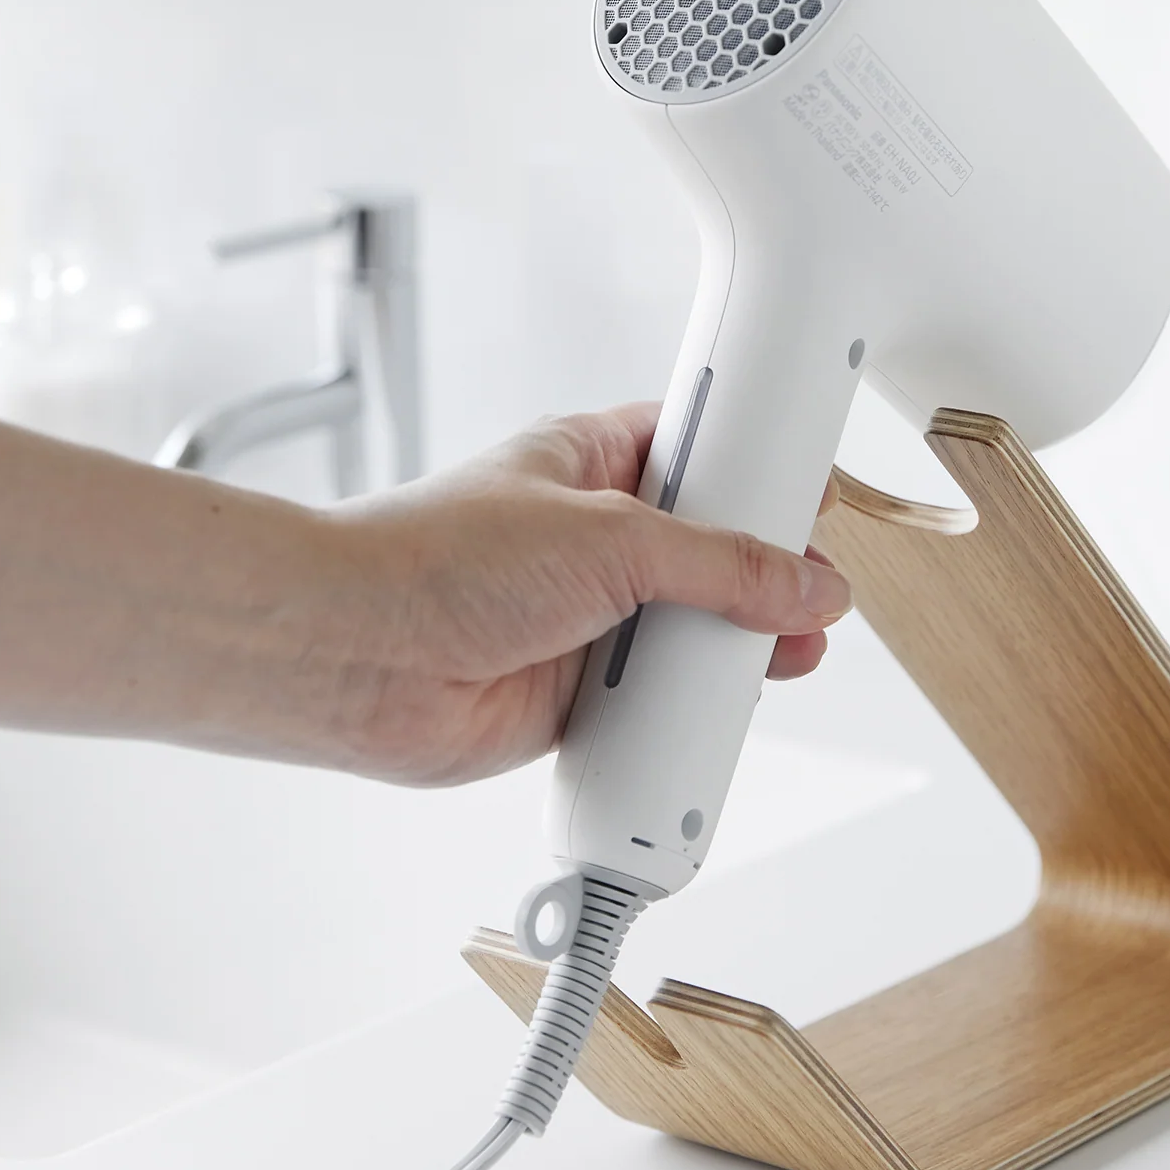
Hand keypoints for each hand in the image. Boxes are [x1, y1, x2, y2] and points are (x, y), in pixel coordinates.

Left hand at [316, 402, 850, 784]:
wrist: (355, 657)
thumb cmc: (438, 560)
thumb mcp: (610, 536)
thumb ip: (721, 563)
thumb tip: (802, 584)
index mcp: (596, 463)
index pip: (705, 453)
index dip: (762, 473)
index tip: (815, 495)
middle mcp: (596, 541)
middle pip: (713, 555)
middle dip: (765, 579)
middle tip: (815, 595)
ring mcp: (589, 620)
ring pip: (693, 635)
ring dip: (733, 652)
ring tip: (784, 656)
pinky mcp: (577, 695)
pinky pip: (657, 707)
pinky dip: (688, 716)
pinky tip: (719, 714)